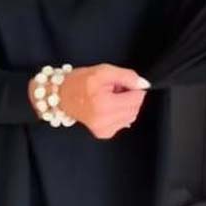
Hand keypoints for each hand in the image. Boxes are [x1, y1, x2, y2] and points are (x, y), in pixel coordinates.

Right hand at [30, 64, 149, 138]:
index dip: (134, 88)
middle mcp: (104, 120)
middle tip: (115, 89)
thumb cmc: (80, 82)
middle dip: (129, 97)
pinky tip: (107, 108)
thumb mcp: (103, 71)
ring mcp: (104, 129)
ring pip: (131, 116)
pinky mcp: (103, 133)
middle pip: (135, 108)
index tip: (123, 83)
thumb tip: (144, 84)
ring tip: (109, 98)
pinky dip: (120, 114)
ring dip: (125, 106)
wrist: (61, 96)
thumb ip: (126, 76)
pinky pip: (123, 123)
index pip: (137, 98)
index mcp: (104, 104)